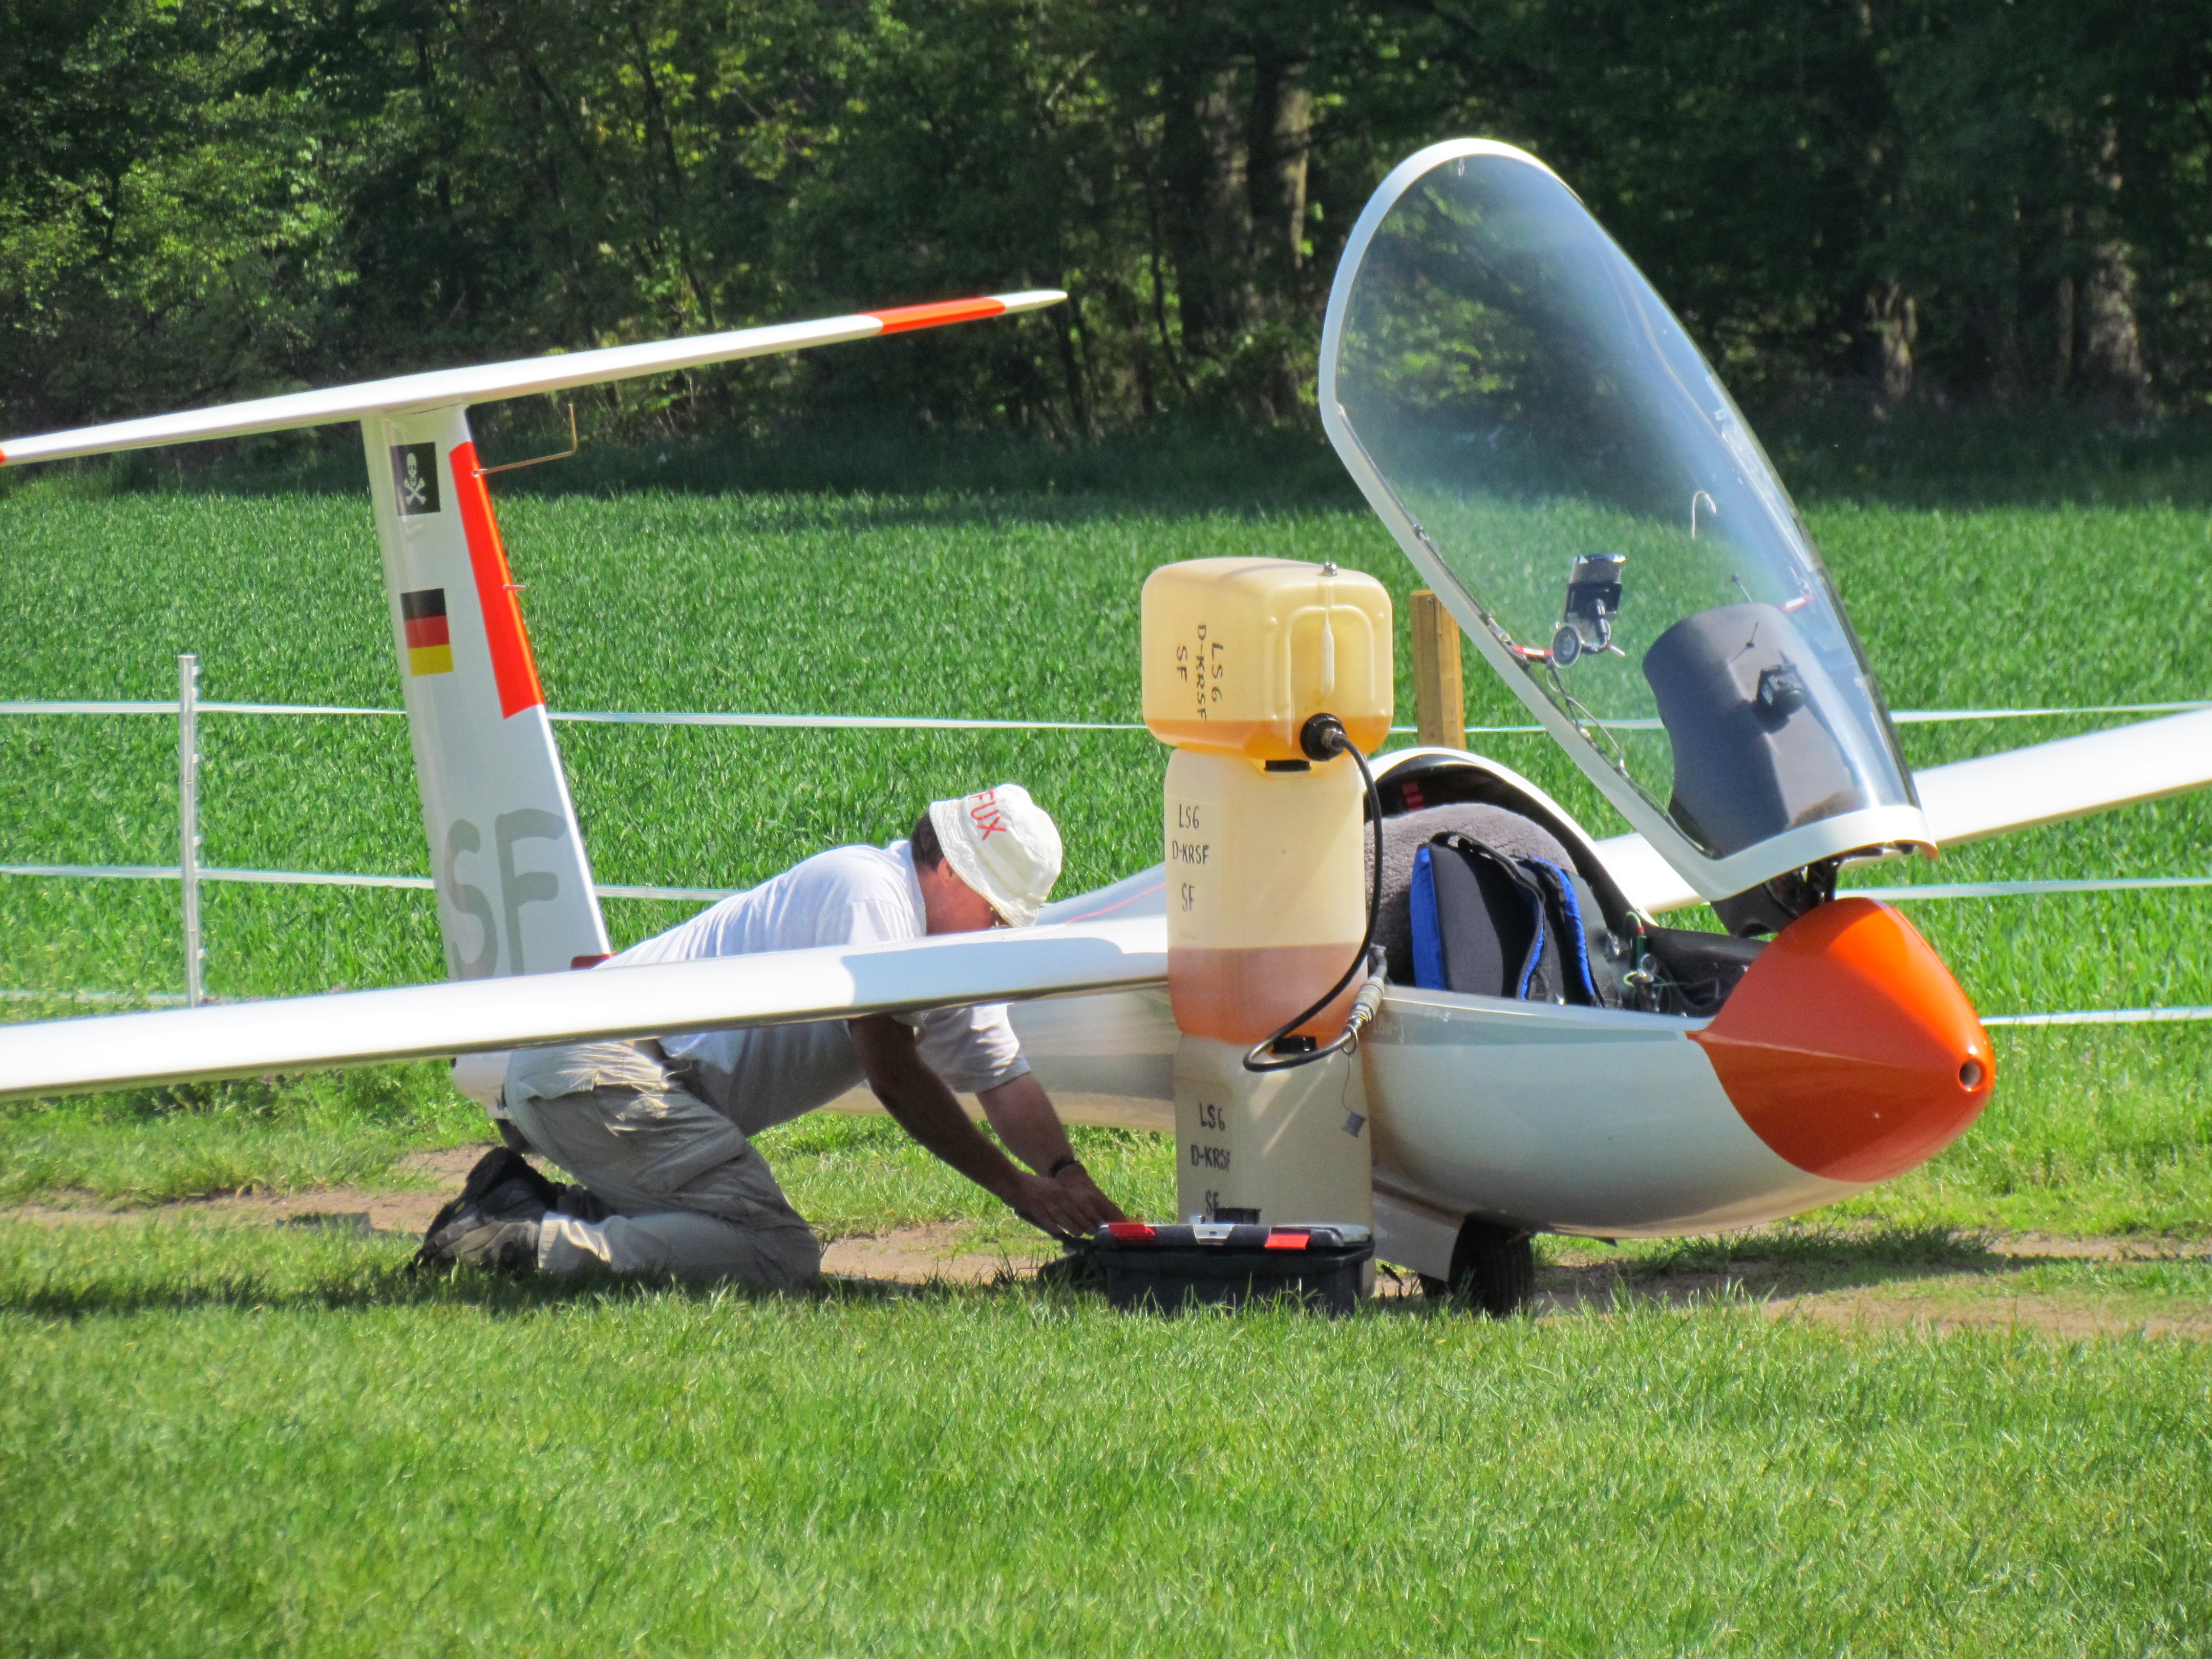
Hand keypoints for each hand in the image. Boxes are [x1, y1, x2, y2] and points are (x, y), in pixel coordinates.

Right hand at [1006, 1170, 1121, 1239]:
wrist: (1010, 1180)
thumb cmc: (1028, 1185)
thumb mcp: (1048, 1188)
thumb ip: (1057, 1197)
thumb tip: (1067, 1211)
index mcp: (1059, 1190)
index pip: (1077, 1203)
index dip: (1088, 1213)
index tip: (1097, 1221)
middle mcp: (1055, 1195)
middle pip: (1072, 1210)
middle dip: (1084, 1221)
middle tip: (1093, 1231)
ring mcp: (1044, 1201)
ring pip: (1061, 1215)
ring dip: (1071, 1225)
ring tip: (1080, 1234)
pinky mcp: (1034, 1206)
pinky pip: (1045, 1218)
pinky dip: (1052, 1226)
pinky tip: (1058, 1233)